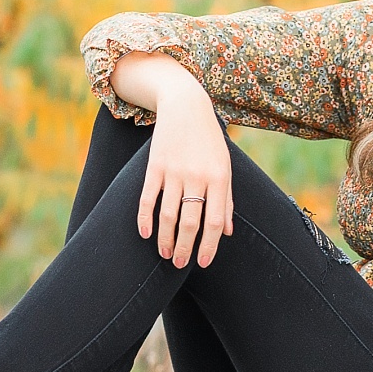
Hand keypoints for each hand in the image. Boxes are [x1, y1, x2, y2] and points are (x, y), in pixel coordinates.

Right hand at [135, 72, 233, 268]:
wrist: (186, 106)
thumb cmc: (209, 141)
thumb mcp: (225, 166)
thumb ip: (227, 200)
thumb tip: (226, 233)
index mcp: (219, 178)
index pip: (215, 222)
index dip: (209, 246)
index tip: (203, 263)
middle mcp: (197, 176)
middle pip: (190, 222)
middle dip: (185, 248)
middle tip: (180, 264)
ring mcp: (174, 171)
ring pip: (168, 215)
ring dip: (166, 239)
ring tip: (165, 254)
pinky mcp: (155, 166)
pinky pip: (148, 198)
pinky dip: (145, 218)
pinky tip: (145, 234)